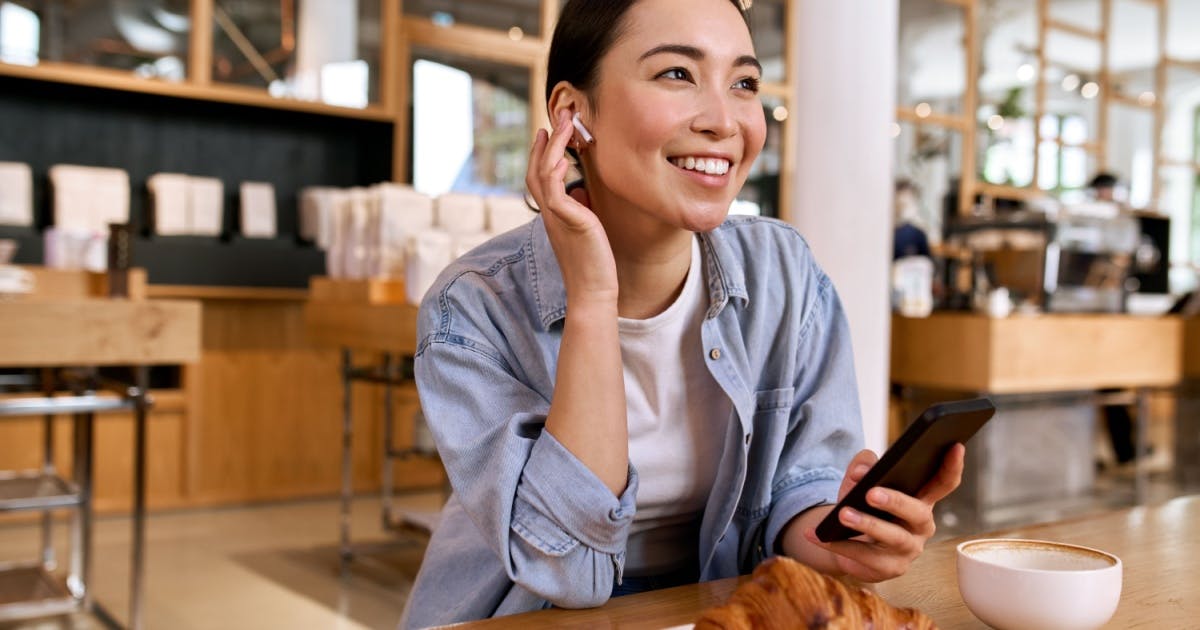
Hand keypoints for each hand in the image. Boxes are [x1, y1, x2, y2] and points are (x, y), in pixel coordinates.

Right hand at [525, 110, 617, 306]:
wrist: (593, 291)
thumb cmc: (593, 263)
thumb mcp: (585, 228)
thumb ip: (579, 208)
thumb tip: (580, 192)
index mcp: (553, 214)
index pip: (540, 177)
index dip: (541, 152)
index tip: (548, 130)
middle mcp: (550, 213)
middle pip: (536, 169)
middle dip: (547, 140)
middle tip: (558, 115)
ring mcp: (556, 218)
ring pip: (544, 174)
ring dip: (553, 146)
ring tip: (563, 123)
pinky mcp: (569, 223)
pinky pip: (554, 193)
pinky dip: (555, 172)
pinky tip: (562, 157)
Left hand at [801, 444, 965, 581]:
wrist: (846, 541)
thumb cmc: (862, 505)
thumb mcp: (861, 481)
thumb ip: (863, 466)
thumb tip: (862, 471)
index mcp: (921, 499)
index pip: (943, 482)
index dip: (952, 465)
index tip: (955, 445)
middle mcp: (921, 525)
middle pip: (917, 512)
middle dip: (895, 502)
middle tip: (871, 493)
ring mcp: (908, 550)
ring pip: (891, 538)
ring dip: (866, 524)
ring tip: (843, 514)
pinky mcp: (889, 569)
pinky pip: (863, 558)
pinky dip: (837, 545)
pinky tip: (816, 535)